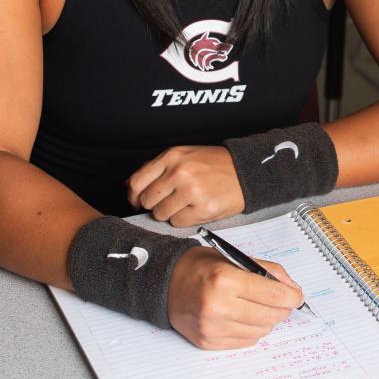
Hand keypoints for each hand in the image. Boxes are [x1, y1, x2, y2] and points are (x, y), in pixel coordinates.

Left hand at [127, 145, 243, 226]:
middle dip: (154, 204)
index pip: (136, 182)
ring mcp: (191, 192)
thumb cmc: (214, 164)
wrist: (245, 171)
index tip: (137, 201)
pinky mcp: (203, 209)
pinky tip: (194, 208)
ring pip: (161, 214)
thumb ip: (158, 168)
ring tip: (184, 204)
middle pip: (147, 201)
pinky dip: (183, 219)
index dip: (133, 196)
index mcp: (172, 157)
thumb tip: (132, 186)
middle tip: (167, 201)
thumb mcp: (184, 155)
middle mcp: (179, 173)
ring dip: (169, 213)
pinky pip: (178, 223)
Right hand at [167, 246, 304, 348]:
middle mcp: (218, 307)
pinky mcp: (208, 342)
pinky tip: (243, 317)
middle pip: (271, 317)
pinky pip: (246, 341)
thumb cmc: (200, 268)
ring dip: (266, 320)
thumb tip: (292, 291)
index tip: (296, 296)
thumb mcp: (235, 258)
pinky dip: (251, 330)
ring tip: (257, 307)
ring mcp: (212, 328)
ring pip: (261, 331)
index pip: (275, 296)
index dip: (292, 297)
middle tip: (280, 302)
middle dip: (282, 309)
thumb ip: (267, 271)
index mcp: (226, 281)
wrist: (165, 284)